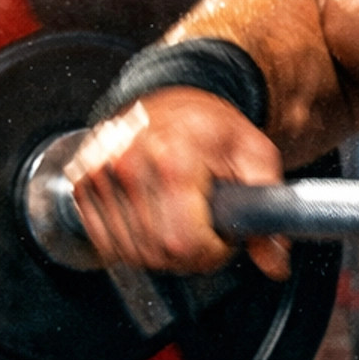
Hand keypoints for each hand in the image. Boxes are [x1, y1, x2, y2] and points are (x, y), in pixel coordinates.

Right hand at [65, 88, 289, 279]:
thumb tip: (276, 264)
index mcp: (173, 159)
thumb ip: (268, 211)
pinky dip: (132, 244)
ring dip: (160, 251)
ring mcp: (98, 174)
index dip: (210, 253)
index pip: (183, 243)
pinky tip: (153, 221)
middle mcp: (127, 165)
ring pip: (131, 254)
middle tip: (205, 228)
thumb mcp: (256, 158)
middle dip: (190, 254)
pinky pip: (106, 243)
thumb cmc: (215, 127)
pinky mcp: (81, 183)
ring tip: (180, 219)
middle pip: (157, 253)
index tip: (222, 239)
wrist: (174, 95)